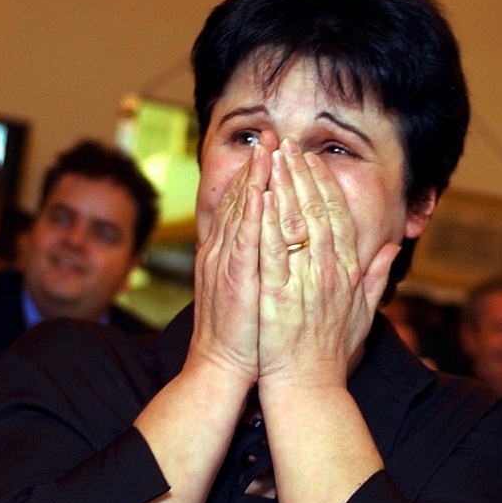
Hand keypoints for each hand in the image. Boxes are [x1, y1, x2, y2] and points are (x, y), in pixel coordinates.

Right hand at [186, 142, 268, 386]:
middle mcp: (223, 253)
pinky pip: (243, 242)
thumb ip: (264, 263)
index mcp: (230, 255)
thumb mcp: (252, 291)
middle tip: (271, 134)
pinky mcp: (234, 281)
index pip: (245, 207)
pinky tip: (258, 190)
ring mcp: (226, 264)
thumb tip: (281, 244)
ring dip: (254, 178)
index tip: (274, 150)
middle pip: (240, 200)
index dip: (258, 175)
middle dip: (256, 165)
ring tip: (267, 147)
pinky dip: (250, 214)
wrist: (221, 368)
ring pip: (240, 213)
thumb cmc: (244, 336)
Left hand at [258, 139, 398, 385]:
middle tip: (289, 145)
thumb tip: (389, 249)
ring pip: (293, 223)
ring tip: (272, 158)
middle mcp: (328, 271)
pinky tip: (257, 196)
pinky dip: (265, 221)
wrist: (309, 387)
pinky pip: (271, 250)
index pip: (338, 216)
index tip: (312, 161)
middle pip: (315, 210)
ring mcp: (302, 281)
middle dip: (301, 174)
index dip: (325, 185)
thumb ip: (376, 279)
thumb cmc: (332, 354)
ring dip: (283, 185)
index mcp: (347, 272)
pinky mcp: (276, 294)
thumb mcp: (363, 314)